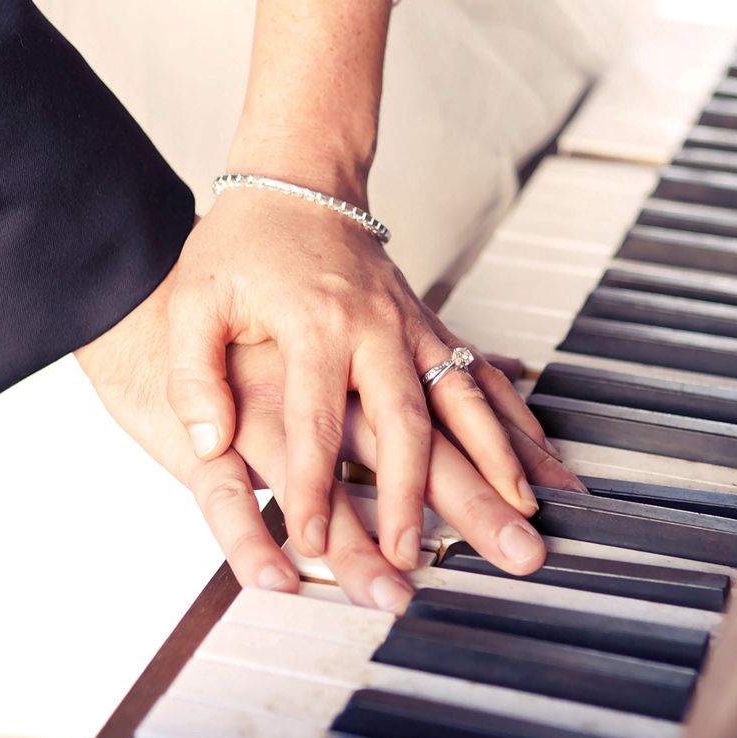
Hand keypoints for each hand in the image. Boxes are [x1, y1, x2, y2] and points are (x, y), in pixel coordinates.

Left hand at [75, 272, 579, 609]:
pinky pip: (482, 377)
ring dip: (496, 460)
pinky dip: (515, 421)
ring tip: (523, 513)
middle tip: (412, 556)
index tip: (308, 542)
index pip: (314, 421)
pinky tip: (543, 461)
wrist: (299, 181)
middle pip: (405, 422)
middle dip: (411, 496)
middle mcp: (376, 328)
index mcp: (315, 325)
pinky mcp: (431, 326)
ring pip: (465, 400)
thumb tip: (207, 443)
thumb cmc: (243, 244)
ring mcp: (413, 325)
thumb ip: (194, 374)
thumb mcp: (197, 301)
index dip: (312, 486)